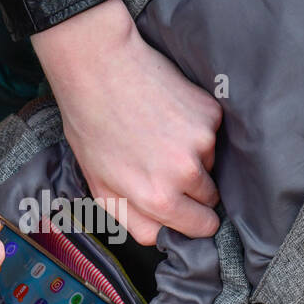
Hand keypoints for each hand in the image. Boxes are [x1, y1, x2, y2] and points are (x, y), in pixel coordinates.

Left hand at [30, 0, 221, 245]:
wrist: (99, 67)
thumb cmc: (91, 128)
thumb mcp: (100, 187)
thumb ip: (135, 220)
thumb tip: (164, 236)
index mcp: (158, 198)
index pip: (202, 227)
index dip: (195, 220)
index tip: (187, 209)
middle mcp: (186, 174)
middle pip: (211, 198)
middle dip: (194, 190)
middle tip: (164, 166)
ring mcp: (203, 141)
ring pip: (211, 163)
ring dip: (194, 156)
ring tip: (159, 134)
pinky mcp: (210, 113)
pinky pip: (212, 134)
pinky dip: (196, 128)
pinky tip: (167, 114)